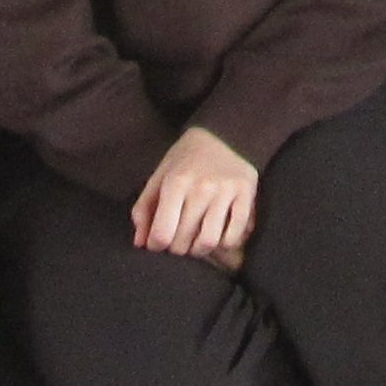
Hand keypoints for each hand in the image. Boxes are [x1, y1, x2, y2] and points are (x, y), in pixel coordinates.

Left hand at [131, 126, 259, 268]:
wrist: (224, 135)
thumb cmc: (186, 160)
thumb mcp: (159, 177)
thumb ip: (144, 209)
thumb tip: (139, 243)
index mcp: (176, 182)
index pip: (162, 234)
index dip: (156, 246)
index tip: (157, 243)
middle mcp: (202, 188)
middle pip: (184, 241)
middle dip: (176, 248)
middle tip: (177, 241)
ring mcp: (226, 193)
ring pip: (209, 242)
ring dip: (198, 250)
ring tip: (195, 241)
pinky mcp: (246, 196)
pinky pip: (233, 236)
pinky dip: (223, 244)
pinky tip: (217, 235)